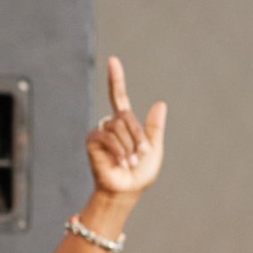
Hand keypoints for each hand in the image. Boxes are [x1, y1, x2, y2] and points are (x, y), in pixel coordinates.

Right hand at [84, 57, 166, 197]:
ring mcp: (100, 132)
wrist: (126, 191)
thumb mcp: (153, 149)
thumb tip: (160, 103)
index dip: (115, 79)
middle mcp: (110, 125)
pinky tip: (120, 162)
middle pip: (126, 116)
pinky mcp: (92, 141)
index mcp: (125, 124)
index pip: (118, 97)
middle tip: (141, 155)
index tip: (113, 60)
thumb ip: (155, 128)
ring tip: (130, 162)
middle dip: (138, 136)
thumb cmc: (139, 174)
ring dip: (130, 146)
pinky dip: (119, 150)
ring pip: (119, 126)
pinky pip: (109, 136)